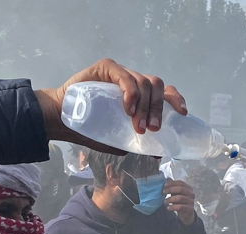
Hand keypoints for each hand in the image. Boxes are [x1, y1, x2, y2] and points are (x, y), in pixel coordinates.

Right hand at [36, 59, 187, 152]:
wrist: (63, 118)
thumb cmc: (91, 127)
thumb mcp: (118, 138)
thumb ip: (136, 142)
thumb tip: (158, 154)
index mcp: (140, 95)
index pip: (165, 91)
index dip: (176, 99)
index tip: (182, 114)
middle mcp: (133, 81)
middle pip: (157, 86)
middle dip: (158, 109)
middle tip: (153, 128)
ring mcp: (121, 73)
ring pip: (144, 82)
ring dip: (145, 106)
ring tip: (137, 125)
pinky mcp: (106, 68)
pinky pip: (125, 77)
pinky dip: (130, 92)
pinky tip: (128, 108)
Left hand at [164, 180, 195, 224]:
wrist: (186, 215)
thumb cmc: (181, 202)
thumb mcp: (176, 194)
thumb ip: (173, 186)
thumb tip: (167, 178)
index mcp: (188, 188)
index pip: (180, 183)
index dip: (172, 183)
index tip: (164, 185)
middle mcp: (191, 194)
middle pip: (181, 189)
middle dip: (171, 189)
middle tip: (163, 192)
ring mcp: (191, 201)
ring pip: (180, 198)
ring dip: (171, 199)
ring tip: (165, 201)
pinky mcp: (190, 209)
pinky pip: (181, 207)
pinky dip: (173, 207)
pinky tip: (168, 208)